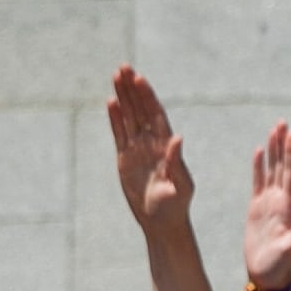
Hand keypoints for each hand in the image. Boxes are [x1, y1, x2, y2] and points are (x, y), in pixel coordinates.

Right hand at [106, 65, 191, 230]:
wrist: (162, 222)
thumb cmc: (176, 206)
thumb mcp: (180, 186)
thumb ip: (177, 163)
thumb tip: (178, 138)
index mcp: (166, 145)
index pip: (155, 114)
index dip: (147, 96)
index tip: (139, 78)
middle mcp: (152, 142)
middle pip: (140, 109)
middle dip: (132, 88)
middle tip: (123, 67)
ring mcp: (138, 149)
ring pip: (129, 116)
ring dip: (123, 97)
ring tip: (116, 75)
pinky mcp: (126, 158)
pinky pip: (119, 133)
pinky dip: (115, 118)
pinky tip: (111, 102)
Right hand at [243, 121, 290, 290]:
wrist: (267, 276)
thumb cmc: (280, 265)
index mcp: (289, 206)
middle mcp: (280, 201)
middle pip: (282, 166)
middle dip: (282, 144)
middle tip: (282, 122)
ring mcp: (268, 204)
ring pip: (271, 170)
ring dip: (272, 151)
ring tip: (273, 130)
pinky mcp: (256, 209)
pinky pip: (257, 182)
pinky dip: (258, 167)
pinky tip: (258, 153)